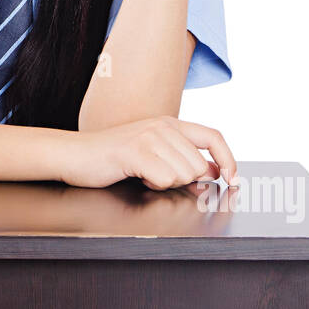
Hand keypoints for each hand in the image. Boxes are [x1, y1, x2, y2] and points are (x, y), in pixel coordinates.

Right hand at [58, 114, 237, 189]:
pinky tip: (137, 176)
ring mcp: (149, 137)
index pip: (213, 137)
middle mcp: (163, 126)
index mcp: (170, 123)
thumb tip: (214, 170)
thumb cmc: (112, 157)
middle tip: (157, 175)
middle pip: (199, 165)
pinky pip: (163, 179)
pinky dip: (152, 185)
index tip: (233, 178)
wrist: (74, 154)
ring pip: (183, 174)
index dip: (228, 159)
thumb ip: (183, 157)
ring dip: (165, 182)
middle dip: (183, 180)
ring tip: (144, 173)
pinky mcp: (135, 151)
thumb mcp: (153, 152)